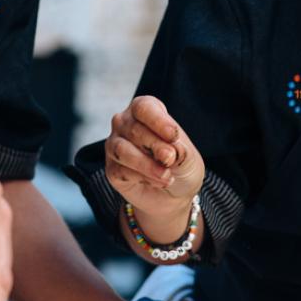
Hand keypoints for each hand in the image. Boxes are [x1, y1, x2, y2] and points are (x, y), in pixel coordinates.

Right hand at [105, 96, 203, 229]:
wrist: (176, 192)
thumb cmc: (181, 164)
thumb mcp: (188, 154)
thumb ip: (179, 150)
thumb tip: (166, 154)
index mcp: (144, 110)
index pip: (144, 108)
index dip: (158, 121)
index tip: (173, 136)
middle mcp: (125, 124)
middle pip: (134, 129)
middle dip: (155, 146)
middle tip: (171, 158)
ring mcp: (115, 146)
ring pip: (123, 150)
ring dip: (147, 164)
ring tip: (166, 175)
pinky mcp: (112, 169)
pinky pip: (121, 171)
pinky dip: (142, 178)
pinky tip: (158, 182)